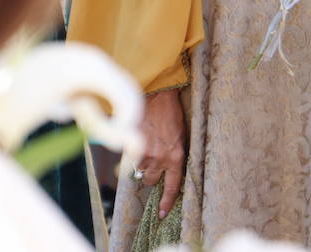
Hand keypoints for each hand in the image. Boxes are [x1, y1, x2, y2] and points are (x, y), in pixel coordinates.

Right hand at [137, 89, 186, 218]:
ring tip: (146, 143)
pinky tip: (138, 137)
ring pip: (138, 168)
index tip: (161, 214)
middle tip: (151, 159)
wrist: (157, 95)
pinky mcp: (132, 145)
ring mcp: (145, 153)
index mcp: (176, 158)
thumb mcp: (180, 136)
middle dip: (149, 173)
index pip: (172, 187)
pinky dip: (132, 150)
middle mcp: (161, 159)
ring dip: (140, 160)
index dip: (166, 202)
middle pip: (150, 180)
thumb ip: (174, 154)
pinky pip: (130, 155)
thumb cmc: (171, 113)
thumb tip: (167, 168)